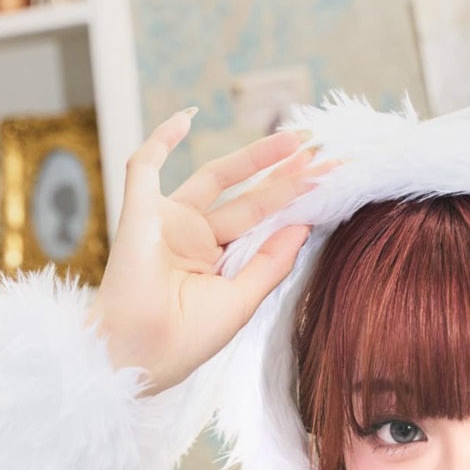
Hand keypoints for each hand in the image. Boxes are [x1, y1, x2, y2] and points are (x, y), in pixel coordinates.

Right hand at [91, 107, 338, 394]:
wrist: (142, 352)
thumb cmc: (186, 339)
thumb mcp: (242, 300)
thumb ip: (272, 262)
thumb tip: (303, 224)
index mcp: (217, 264)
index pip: (262, 226)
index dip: (294, 205)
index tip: (329, 186)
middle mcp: (195, 240)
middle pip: (247, 199)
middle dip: (284, 178)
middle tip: (320, 156)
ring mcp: (169, 223)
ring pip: (214, 177)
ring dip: (252, 156)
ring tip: (294, 139)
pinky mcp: (140, 212)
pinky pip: (143, 165)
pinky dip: (160, 140)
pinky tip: (185, 118)